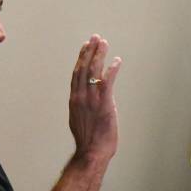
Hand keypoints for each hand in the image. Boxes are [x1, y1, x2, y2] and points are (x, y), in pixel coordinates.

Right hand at [69, 35, 121, 162]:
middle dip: (90, 51)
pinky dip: (112, 70)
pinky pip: (107, 82)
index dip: (81, 58)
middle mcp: (81, 97)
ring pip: (94, 71)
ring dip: (99, 55)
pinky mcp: (104, 104)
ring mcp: (92, 100)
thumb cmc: (88, 141)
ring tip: (104, 43)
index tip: (85, 46)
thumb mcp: (80, 120)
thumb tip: (85, 103)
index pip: (76, 74)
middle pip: (84, 68)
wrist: (91, 152)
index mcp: (74, 100)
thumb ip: (82, 108)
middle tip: (95, 38)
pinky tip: (117, 61)